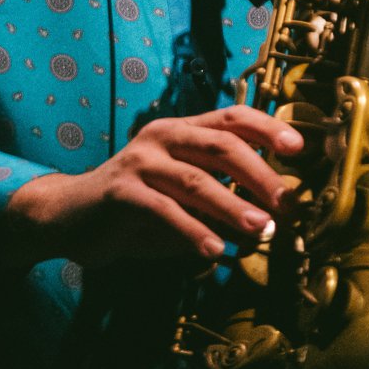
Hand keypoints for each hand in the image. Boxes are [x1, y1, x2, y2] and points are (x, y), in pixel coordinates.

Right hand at [4, 106, 303, 268]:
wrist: (70, 216)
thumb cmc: (137, 208)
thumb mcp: (182, 198)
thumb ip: (219, 199)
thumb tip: (271, 218)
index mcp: (182, 130)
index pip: (232, 117)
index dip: (267, 128)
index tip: (299, 148)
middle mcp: (162, 137)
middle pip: (221, 145)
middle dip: (259, 174)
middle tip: (287, 202)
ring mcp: (139, 162)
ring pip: (195, 180)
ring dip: (232, 207)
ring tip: (260, 230)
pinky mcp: (121, 192)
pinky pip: (164, 210)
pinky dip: (192, 231)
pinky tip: (214, 250)